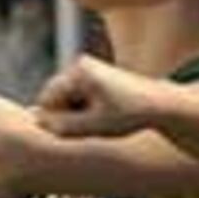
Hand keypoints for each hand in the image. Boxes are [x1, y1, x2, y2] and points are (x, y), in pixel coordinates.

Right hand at [33, 55, 155, 139]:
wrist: (161, 104)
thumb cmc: (130, 115)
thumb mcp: (94, 126)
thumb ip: (63, 127)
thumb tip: (37, 123)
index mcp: (80, 72)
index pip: (47, 100)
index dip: (55, 121)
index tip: (77, 133)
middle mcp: (81, 64)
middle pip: (55, 96)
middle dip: (65, 116)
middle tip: (90, 129)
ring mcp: (89, 67)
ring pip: (66, 97)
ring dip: (75, 113)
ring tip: (98, 123)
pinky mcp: (96, 74)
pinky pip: (77, 95)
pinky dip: (84, 108)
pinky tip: (102, 116)